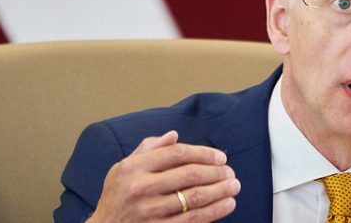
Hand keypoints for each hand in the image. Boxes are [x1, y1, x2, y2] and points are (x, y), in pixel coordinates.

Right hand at [86, 130, 240, 222]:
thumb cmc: (116, 196)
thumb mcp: (123, 167)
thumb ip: (149, 149)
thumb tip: (174, 135)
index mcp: (133, 167)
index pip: (176, 154)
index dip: (203, 153)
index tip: (220, 157)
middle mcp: (140, 187)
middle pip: (188, 174)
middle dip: (215, 172)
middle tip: (230, 172)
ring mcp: (149, 211)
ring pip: (194, 198)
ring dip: (219, 191)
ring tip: (234, 186)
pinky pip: (192, 220)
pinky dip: (213, 211)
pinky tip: (226, 205)